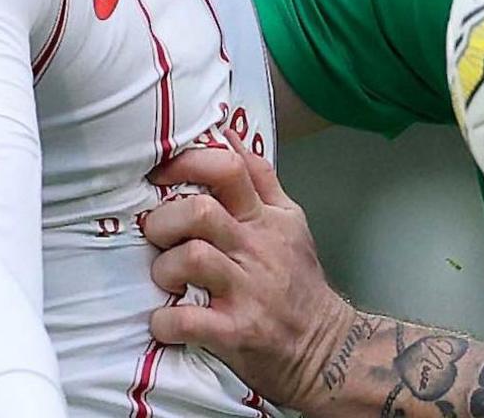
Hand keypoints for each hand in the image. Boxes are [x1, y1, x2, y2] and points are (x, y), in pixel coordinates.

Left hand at [143, 134, 350, 409]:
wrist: (326, 347)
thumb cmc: (298, 283)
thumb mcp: (289, 222)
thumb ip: (260, 180)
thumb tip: (229, 135)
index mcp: (268, 218)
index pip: (231, 169)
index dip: (188, 162)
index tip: (160, 172)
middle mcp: (257, 249)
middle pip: (201, 211)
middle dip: (164, 219)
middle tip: (156, 235)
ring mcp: (248, 290)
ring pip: (190, 258)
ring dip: (163, 268)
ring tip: (165, 279)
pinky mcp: (236, 332)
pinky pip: (187, 320)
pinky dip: (165, 321)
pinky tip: (165, 321)